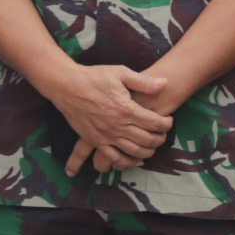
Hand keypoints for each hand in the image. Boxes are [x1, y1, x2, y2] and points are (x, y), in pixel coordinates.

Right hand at [49, 64, 173, 175]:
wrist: (66, 86)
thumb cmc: (94, 77)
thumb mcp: (119, 73)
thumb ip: (143, 81)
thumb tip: (164, 83)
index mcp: (126, 109)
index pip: (155, 123)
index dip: (166, 124)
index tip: (168, 120)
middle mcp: (117, 125)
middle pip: (148, 139)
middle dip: (160, 138)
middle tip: (163, 133)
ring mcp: (106, 136)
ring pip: (134, 151)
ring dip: (148, 151)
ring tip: (152, 145)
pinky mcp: (95, 141)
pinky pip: (114, 158)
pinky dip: (127, 162)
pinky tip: (136, 160)